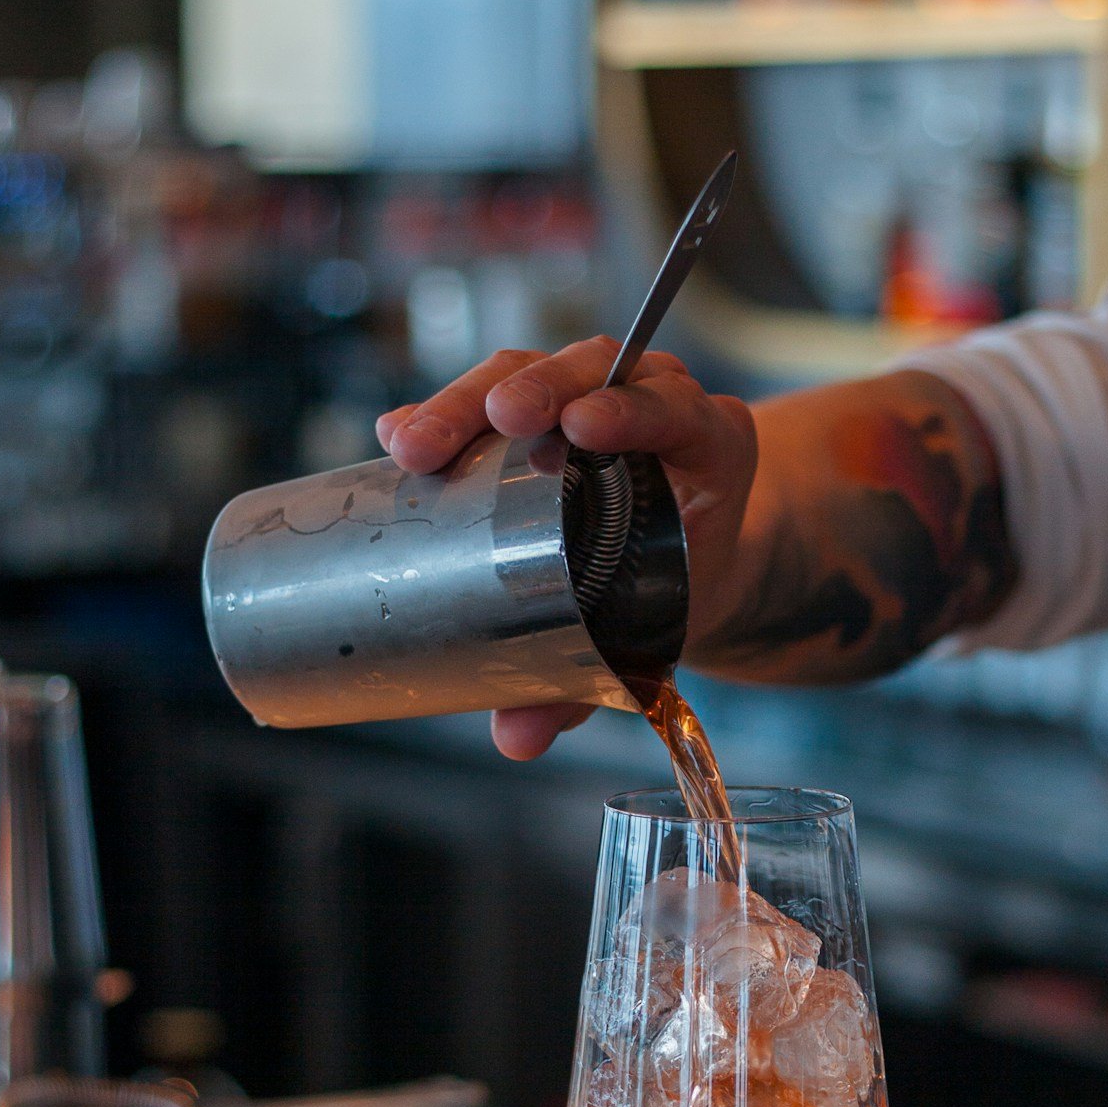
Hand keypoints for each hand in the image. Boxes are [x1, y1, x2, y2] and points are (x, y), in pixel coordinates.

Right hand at [376, 337, 756, 759]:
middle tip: (495, 421)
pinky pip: (494, 387)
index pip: (677, 409)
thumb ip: (588, 683)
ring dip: (470, 398)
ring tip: (418, 442)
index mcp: (708, 446)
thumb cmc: (674, 588)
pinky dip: (445, 408)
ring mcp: (592, 390)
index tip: (585, 426)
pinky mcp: (540, 400)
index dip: (635, 409)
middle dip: (538, 390)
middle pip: (593, 370)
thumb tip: (517, 737)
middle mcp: (655, 402)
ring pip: (534, 369)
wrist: (684, 566)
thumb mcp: (648, 632)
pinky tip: (398, 437)